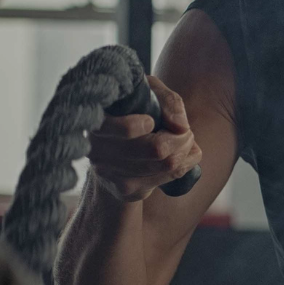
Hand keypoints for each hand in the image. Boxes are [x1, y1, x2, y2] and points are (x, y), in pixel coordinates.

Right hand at [88, 75, 202, 201]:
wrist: (114, 147)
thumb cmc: (134, 112)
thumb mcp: (149, 94)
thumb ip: (167, 102)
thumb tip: (180, 127)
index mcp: (98, 121)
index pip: (126, 130)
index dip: (146, 124)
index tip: (151, 120)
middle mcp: (98, 150)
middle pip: (157, 149)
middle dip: (182, 137)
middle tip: (185, 130)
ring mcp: (110, 174)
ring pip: (168, 164)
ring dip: (185, 150)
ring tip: (183, 140)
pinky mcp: (125, 190)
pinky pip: (171, 177)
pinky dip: (184, 163)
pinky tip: (178, 154)